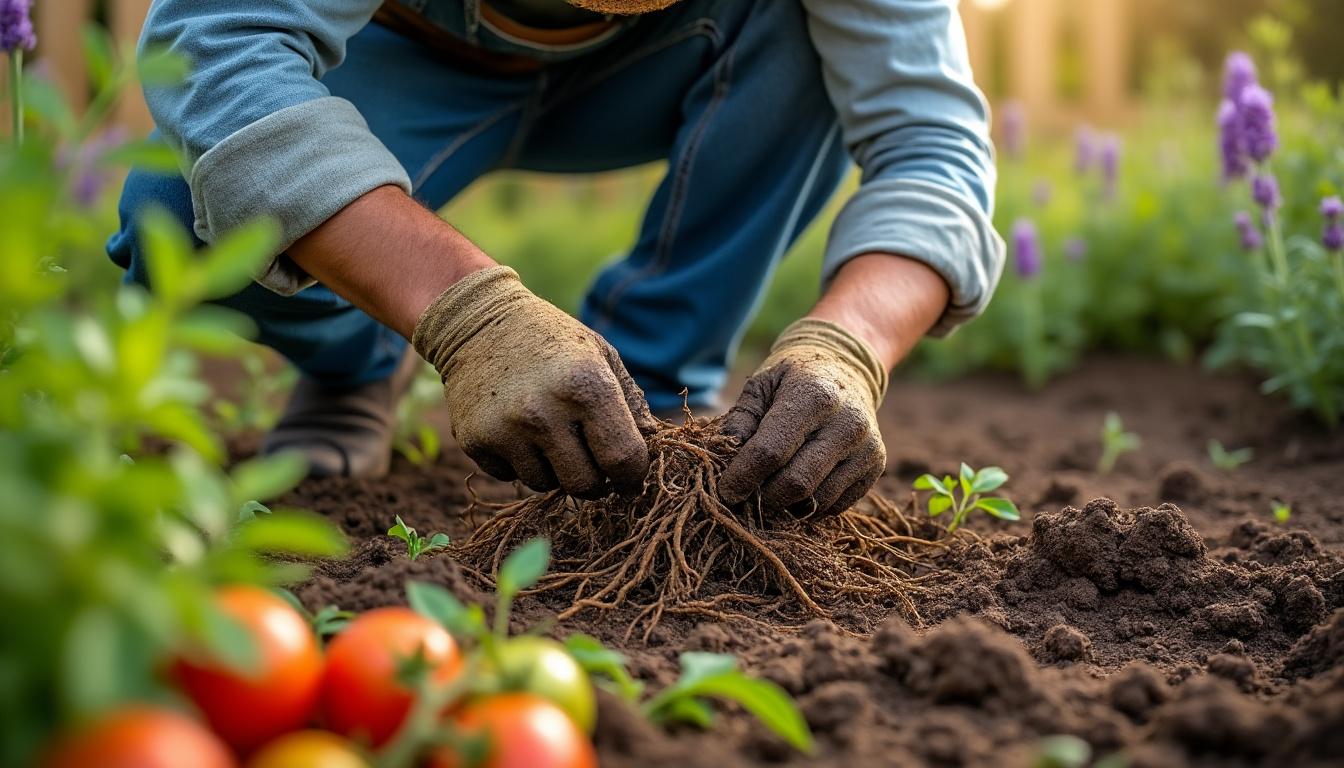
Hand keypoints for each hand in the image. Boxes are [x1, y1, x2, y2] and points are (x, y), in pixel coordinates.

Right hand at [413, 266, 655, 496]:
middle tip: (588, 454)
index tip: (630, 475)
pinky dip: (520, 462)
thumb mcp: (601, 356)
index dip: (632, 475)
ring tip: (547, 429)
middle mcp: (544, 412)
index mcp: (586, 386)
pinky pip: (511, 477)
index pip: (623, 460)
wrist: (476, 322)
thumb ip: (632, 405)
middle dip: (594, 478)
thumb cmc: (552, 340)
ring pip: (547, 485)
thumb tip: (652, 453)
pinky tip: (516, 427)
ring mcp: (505, 429)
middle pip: (585, 485)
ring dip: (554, 468)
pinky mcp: (475, 441)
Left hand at [719, 319, 887, 516]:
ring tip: (772, 486)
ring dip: (787, 504)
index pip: (771, 452)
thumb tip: (725, 458)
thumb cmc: (794, 379)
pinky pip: (835, 505)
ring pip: (816, 501)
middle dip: (764, 496)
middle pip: (795, 483)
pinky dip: (811, 505)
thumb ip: (741, 420)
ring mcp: (866, 447)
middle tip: (747, 492)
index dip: (742, 477)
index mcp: (814, 397)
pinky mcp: (876, 465)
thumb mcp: (761, 384)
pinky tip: (801, 484)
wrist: (846, 367)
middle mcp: (847, 424)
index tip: (725, 491)